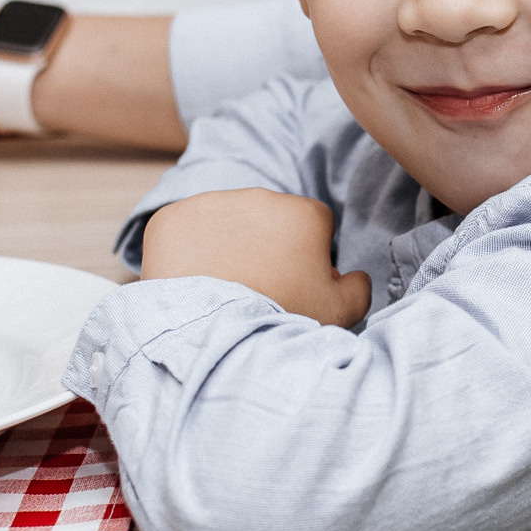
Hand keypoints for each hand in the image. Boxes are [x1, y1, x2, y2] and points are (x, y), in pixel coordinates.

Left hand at [140, 190, 371, 327]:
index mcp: (304, 213)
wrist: (212, 333)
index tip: (294, 284)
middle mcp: (258, 197)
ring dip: (226, 245)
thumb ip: (358, 288)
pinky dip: (187, 251)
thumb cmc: (280, 321)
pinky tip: (193, 281)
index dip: (307, 256)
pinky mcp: (171, 218)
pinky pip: (184, 231)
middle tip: (256, 289)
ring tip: (222, 288)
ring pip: (224, 222)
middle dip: (266, 246)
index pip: (314, 226)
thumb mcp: (339, 312)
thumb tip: (356, 276)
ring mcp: (211, 204)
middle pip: (268, 220)